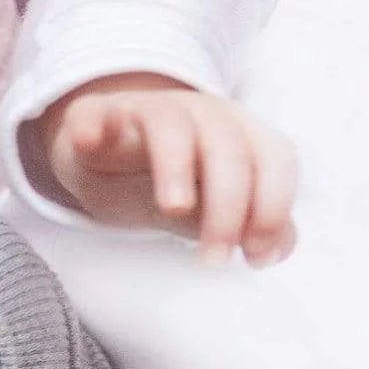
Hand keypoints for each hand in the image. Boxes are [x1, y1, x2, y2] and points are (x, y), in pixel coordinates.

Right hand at [25, 72, 298, 266]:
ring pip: (171, 124)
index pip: (276, 159)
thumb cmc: (175, 180)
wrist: (110, 152)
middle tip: (213, 258)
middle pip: (227, 147)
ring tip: (173, 207)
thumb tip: (279, 246)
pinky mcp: (98, 115)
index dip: (273, 206)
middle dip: (228, 206)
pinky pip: (95, 112)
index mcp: (242, 135)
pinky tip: (89, 141)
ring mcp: (149, 110)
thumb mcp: (214, 207)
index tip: (254, 256)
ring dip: (176, 166)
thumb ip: (252, 223)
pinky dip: (93, 124)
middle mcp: (202, 114)